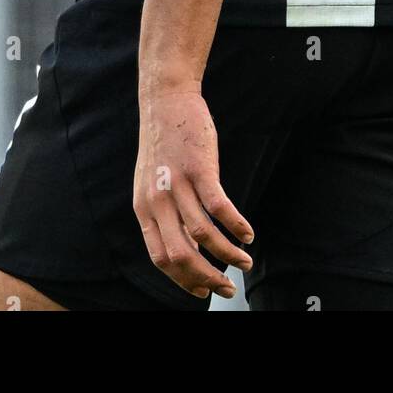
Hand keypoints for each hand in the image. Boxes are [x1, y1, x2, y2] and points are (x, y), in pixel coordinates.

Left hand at [133, 86, 254, 298]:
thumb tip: (186, 247)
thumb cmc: (164, 143)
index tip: (204, 291)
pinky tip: (248, 233)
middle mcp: (157, 201)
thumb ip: (163, 213)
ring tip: (245, 261)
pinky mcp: (199, 168)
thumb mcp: (152, 182)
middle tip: (228, 288)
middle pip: (182, 255)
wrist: (166, 100)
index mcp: (144, 208)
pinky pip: (219, 208)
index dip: (184, 280)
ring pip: (203, 234)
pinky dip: (236, 226)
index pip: (161, 258)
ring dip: (228, 254)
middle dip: (208, 278)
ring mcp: (178, 184)